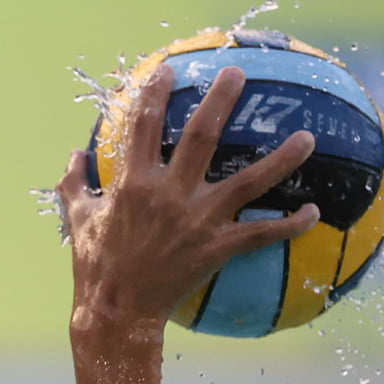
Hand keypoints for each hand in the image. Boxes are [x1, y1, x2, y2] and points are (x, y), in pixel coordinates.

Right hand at [58, 63, 318, 329]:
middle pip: (201, 137)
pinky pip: (260, 234)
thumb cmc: (94, 267)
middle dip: (221, 101)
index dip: (155, 94)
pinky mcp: (215, 249)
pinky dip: (289, 225)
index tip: (168, 69)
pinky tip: (313, 212)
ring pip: (248, 182)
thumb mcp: (79, 222)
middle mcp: (168, 195)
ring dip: (281, 159)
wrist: (115, 313)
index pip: (144, 128)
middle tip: (237, 74)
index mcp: (133, 185)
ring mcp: (196, 221)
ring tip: (307, 137)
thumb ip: (74, 186)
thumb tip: (70, 157)